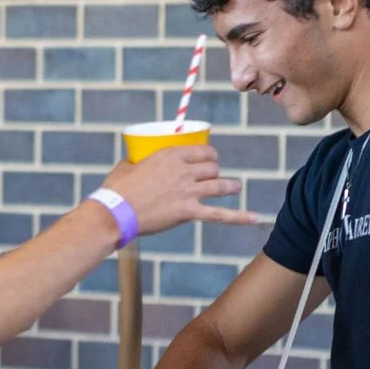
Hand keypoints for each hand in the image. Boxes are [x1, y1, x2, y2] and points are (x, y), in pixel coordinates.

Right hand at [102, 146, 258, 237]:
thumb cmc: (115, 190)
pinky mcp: (188, 211)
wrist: (115, 213)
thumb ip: (135, 162)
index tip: (209, 160)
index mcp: (170, 155)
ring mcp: (188, 191)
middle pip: (213, 168)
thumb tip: (133, 164)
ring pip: (220, 186)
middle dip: (216, 172)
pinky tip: (255, 217)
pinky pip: (219, 214)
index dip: (210, 155)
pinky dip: (239, 216)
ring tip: (235, 188)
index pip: (203, 150)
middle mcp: (183, 170)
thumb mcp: (124, 168)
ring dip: (230, 186)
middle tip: (214, 177)